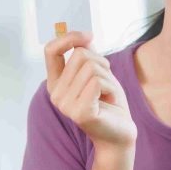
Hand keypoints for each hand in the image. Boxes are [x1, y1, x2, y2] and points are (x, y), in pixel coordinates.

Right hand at [43, 30, 137, 149]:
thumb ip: (88, 55)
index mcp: (55, 84)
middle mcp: (56, 95)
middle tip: (105, 84)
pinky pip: (98, 82)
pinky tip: (110, 101)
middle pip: (79, 55)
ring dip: (108, 77)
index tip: (89, 36)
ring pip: (91, 67)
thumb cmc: (109, 102)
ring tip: (107, 94)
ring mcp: (66, 105)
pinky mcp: (81, 112)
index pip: (50, 50)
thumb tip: (83, 36)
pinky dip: (111, 87)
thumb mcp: (98, 73)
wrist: (120, 133)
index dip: (69, 37)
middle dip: (101, 63)